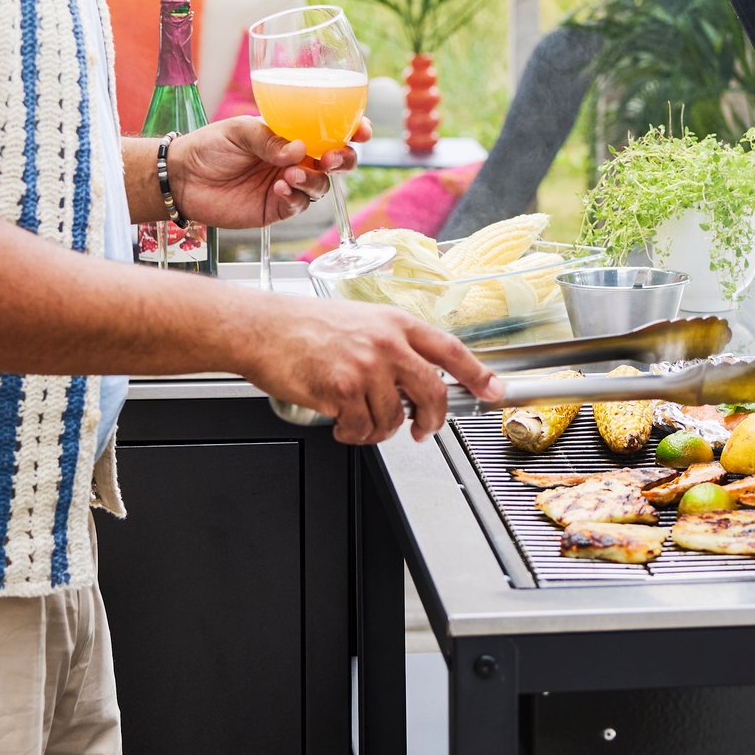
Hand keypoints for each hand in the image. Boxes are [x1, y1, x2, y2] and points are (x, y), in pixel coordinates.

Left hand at [168, 116, 367, 230]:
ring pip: (321, 185)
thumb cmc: (209, 147)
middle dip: (344, 160)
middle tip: (330, 158)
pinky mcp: (277, 208)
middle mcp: (297, 159)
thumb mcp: (239, 131)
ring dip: (313, 180)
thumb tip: (299, 150)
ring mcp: (289, 185)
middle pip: (337, 162)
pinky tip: (278, 189)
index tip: (361, 130)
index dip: (352, 130)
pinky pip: (299, 205)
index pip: (330, 131)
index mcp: (292, 134)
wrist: (182, 179)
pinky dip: (295, 197)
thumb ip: (268, 138)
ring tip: (289, 175)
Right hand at [242, 295, 501, 445]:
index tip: (494, 390)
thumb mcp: (362, 321)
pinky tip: (339, 421)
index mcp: (396, 323)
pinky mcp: (342, 389)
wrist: (261, 328)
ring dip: (378, 429)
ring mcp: (366, 366)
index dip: (478, 373)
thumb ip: (393, 345)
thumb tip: (418, 380)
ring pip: (394, 418)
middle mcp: (387, 342)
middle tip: (423, 429)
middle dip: (432, 420)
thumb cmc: (304, 325)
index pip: (451, 350)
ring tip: (358, 418)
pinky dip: (352, 433)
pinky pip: (362, 429)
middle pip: (432, 392)